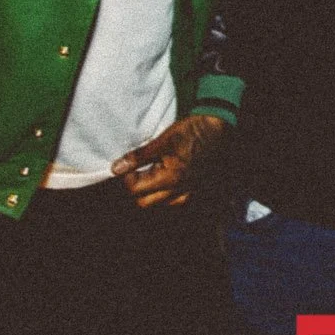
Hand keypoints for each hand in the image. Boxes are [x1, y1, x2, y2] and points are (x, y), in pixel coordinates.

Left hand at [111, 114, 227, 206]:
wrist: (219, 131)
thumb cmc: (192, 132)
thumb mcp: (163, 140)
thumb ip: (139, 157)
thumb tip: (115, 168)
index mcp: (170, 178)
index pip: (134, 190)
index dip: (128, 177)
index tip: (130, 164)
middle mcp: (179, 192)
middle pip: (143, 202)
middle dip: (137, 188)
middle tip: (140, 169)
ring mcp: (188, 195)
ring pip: (158, 203)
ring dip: (150, 191)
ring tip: (155, 171)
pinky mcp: (195, 193)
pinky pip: (172, 200)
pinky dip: (165, 192)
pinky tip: (167, 176)